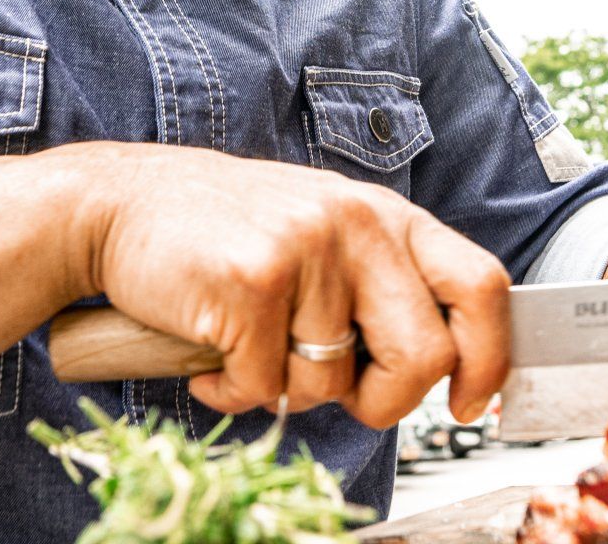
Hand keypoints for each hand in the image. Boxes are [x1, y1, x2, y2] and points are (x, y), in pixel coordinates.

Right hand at [70, 144, 509, 427]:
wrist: (118, 205)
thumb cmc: (224, 232)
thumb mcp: (323, 235)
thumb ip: (381, 283)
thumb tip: (444, 367)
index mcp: (386, 216)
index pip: (481, 286)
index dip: (489, 356)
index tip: (468, 401)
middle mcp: (356, 224)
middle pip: (423, 356)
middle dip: (384, 402)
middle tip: (342, 395)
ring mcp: (305, 250)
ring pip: (332, 383)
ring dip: (285, 388)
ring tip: (247, 345)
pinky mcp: (251, 282)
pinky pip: (265, 387)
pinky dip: (232, 391)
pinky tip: (210, 352)